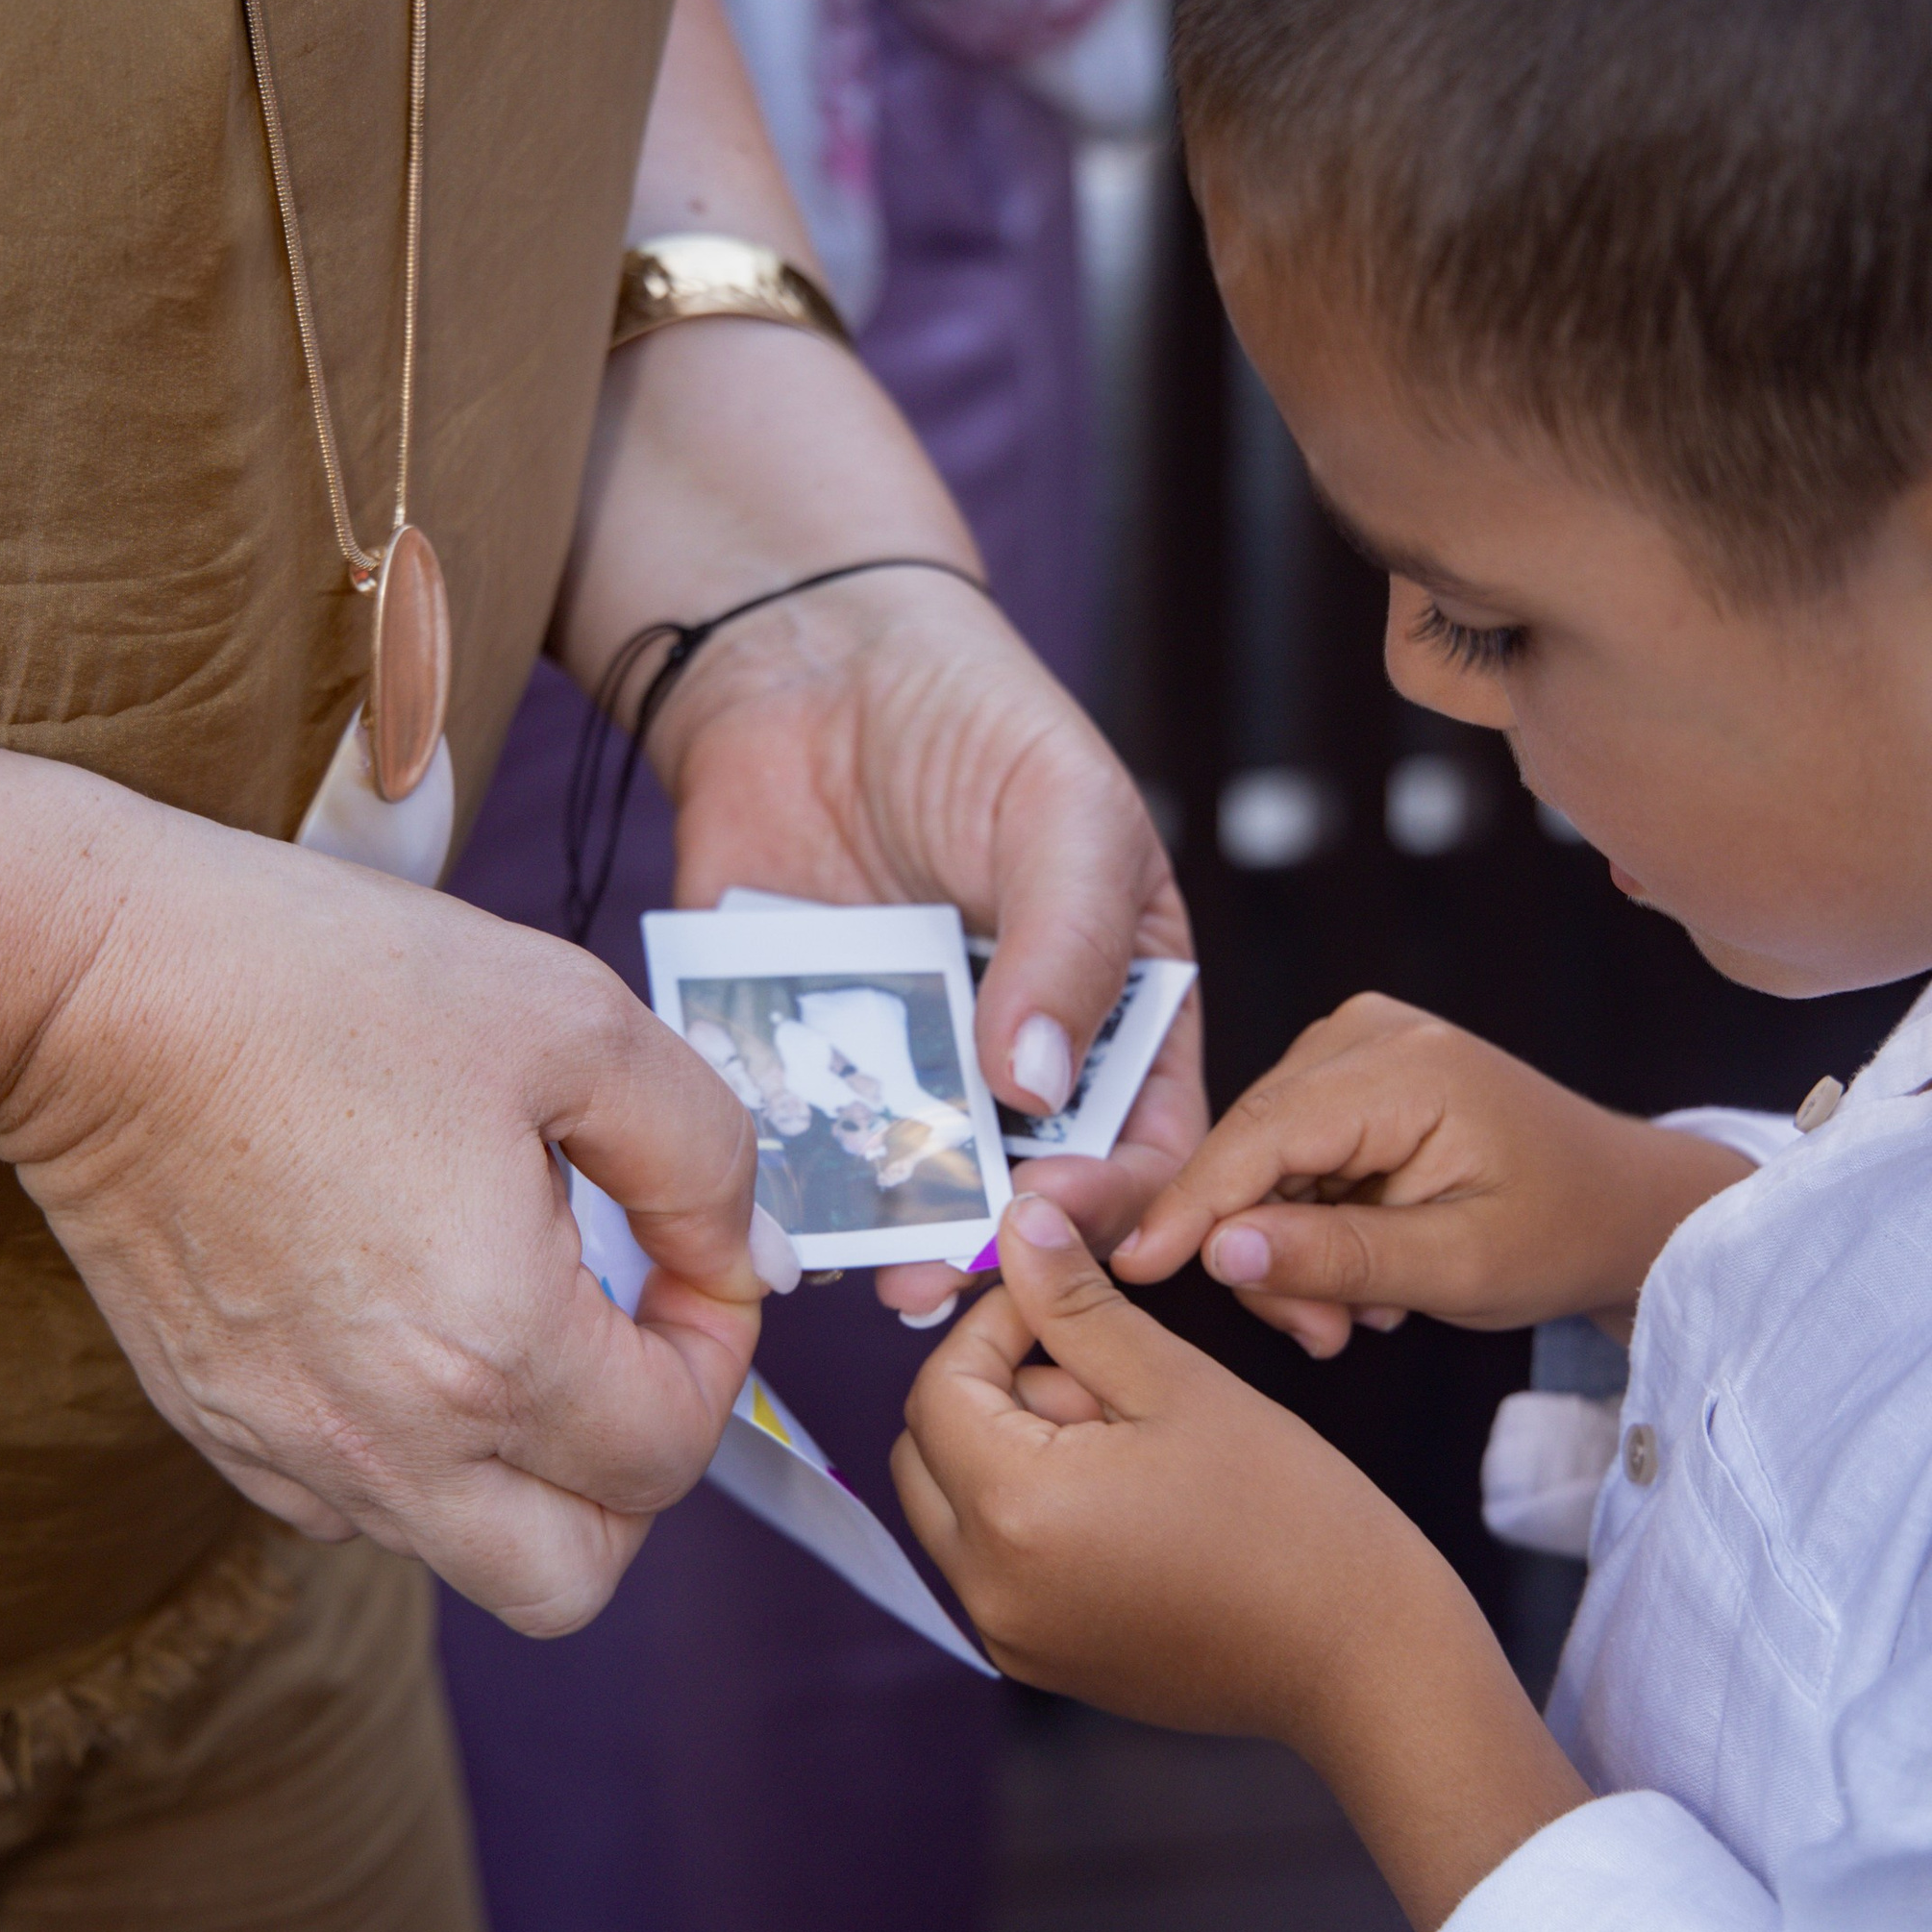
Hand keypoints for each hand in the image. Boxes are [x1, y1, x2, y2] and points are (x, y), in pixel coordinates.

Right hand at [0, 817, 774, 1635]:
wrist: (94, 990)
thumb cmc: (327, 986)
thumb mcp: (575, 1022)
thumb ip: (703, 1156)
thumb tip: (749, 1259)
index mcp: (493, 1353)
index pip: (672, 1451)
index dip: (719, 1351)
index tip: (688, 1256)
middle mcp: (387, 1445)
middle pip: (572, 1578)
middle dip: (637, 1474)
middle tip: (631, 1342)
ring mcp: (287, 1451)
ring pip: (463, 1551)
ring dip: (527, 1469)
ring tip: (518, 1315)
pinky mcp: (215, 1428)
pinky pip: (357, 1504)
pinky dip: (420, 1452)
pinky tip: (414, 1321)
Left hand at [658, 567, 1206, 1310]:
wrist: (807, 660)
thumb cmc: (971, 714)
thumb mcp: (1063, 808)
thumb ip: (1072, 941)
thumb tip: (1041, 1087)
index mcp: (1117, 1009)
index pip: (1145, 1135)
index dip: (1117, 1190)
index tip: (1060, 1209)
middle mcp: (1015, 1059)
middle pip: (1026, 1188)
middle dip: (999, 1242)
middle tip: (956, 1271)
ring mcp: (908, 1065)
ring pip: (912, 1187)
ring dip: (898, 1240)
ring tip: (875, 1270)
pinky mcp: (805, 1055)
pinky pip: (800, 1138)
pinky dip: (794, 1181)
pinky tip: (785, 1206)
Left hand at [896, 1198, 1586, 1931]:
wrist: (1363, 1661)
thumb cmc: (1292, 1520)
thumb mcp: (1178, 1384)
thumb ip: (1079, 1304)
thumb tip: (1018, 1229)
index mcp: (1014, 1510)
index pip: (940, 1386)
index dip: (995, 1325)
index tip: (1062, 1298)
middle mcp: (988, 1588)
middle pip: (929, 1452)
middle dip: (993, 1390)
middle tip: (1098, 1372)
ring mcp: (1012, 1636)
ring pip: (957, 1510)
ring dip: (1013, 1453)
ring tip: (1127, 1440)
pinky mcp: (1045, 1662)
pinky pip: (997, 1567)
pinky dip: (1033, 1517)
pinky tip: (1130, 1499)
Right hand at [1112, 991, 1749, 1354]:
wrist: (1621, 1205)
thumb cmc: (1561, 1231)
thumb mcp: (1457, 1267)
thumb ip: (1337, 1257)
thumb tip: (1219, 1253)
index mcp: (1404, 1065)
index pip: (1260, 1135)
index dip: (1191, 1207)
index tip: (1137, 1271)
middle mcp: (1365, 1032)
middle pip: (1249, 1150)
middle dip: (1263, 1253)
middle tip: (1323, 1337)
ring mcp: (1354, 1045)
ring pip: (1258, 1162)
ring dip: (1289, 1250)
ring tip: (1361, 1314)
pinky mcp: (1349, 1074)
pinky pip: (1284, 1157)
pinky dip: (1306, 1225)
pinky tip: (1361, 1273)